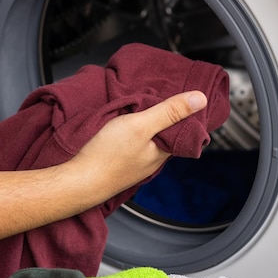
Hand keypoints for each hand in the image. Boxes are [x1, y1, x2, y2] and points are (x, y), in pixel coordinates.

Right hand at [68, 91, 207, 197]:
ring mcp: (134, 165)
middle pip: (164, 135)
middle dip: (163, 117)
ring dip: (145, 125)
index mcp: (162, 152)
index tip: (181, 97)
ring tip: (139, 108)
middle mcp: (151, 161)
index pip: (183, 131)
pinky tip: (121, 126)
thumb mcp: (141, 124)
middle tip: (158, 97)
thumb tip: (200, 100)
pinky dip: (130, 134)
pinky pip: (130, 146)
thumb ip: (169, 112)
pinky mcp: (117, 165)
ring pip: (147, 141)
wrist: (77, 181)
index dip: (183, 113)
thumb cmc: (106, 156)